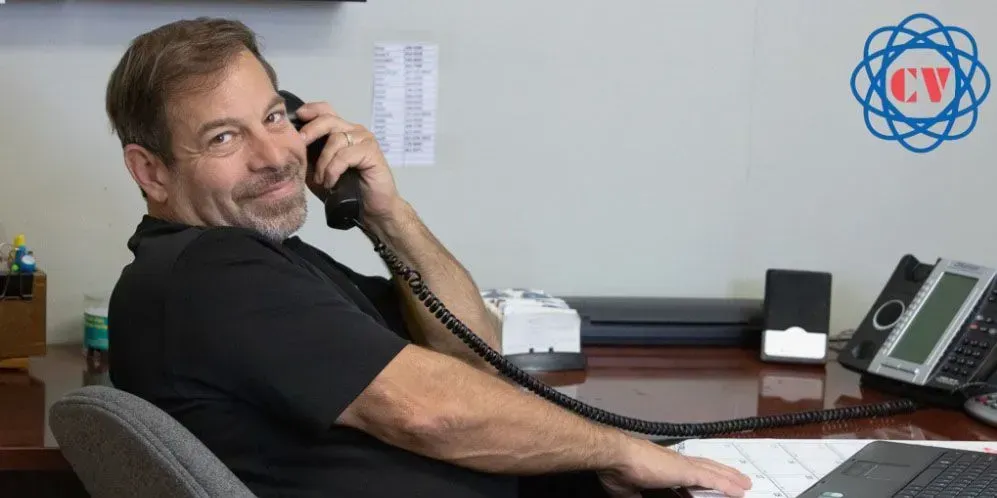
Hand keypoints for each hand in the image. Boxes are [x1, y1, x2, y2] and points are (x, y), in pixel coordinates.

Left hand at [292, 101, 401, 221]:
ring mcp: (364, 140)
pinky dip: (334, 169)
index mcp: (340, 131)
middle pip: (329, 119)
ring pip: (336, 139)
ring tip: (321, 180)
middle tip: (300, 144)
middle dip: (311, 130)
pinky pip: (345, 155)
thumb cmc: (344, 190)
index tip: (297, 117)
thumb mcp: (317, 172)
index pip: (325, 110)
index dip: (311, 110)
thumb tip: (288, 146)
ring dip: (323, 162)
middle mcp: (353, 131)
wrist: (369, 210)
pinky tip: (331, 182)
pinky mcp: (372, 152)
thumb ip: (307, 156)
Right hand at [596, 439, 750, 497]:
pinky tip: (740, 490)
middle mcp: (676, 462)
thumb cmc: (618, 470)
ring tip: (745, 483)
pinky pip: (713, 480)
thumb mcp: (629, 490)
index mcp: (664, 466)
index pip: (690, 470)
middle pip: (707, 467)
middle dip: (724, 473)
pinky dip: (728, 485)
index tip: (714, 480)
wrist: (616, 456)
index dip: (704, 474)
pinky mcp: (686, 472)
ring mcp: (682, 466)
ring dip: (731, 478)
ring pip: (714, 472)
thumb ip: (638, 496)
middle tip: (740, 479)